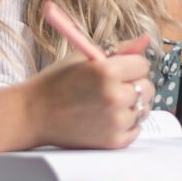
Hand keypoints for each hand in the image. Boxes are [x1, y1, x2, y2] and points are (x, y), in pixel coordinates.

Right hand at [28, 0, 151, 146]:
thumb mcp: (83, 56)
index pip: (143, 65)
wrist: (33, 114)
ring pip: (144, 109)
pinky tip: (107, 118)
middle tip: (113, 87)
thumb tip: (145, 40)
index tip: (119, 70)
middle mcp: (115, 96)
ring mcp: (115, 121)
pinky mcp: (113, 141)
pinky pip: (136, 130)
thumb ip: (119, 48)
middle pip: (148, 88)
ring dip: (131, 106)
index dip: (131, 66)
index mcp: (107, 71)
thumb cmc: (56, 83)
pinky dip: (126, 125)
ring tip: (108, 104)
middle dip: (134, 85)